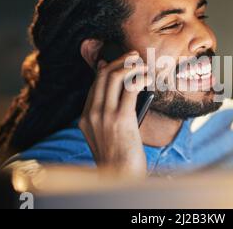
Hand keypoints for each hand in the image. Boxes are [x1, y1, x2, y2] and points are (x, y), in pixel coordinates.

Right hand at [78, 50, 150, 176]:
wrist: (119, 177)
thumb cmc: (119, 158)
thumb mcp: (106, 136)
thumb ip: (109, 117)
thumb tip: (124, 93)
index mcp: (85, 118)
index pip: (94, 85)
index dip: (107, 69)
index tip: (118, 61)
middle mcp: (91, 114)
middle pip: (102, 76)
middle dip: (119, 61)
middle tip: (133, 56)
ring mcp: (104, 116)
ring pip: (113, 77)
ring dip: (129, 65)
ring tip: (142, 64)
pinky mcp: (121, 118)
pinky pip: (130, 88)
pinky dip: (140, 77)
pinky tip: (147, 77)